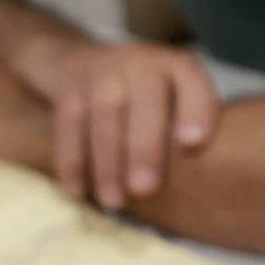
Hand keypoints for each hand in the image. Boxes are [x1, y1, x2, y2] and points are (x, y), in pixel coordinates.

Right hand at [49, 43, 217, 208]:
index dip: (195, 113)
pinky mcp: (68, 90)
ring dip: (107, 165)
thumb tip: (188, 169)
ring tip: (113, 202)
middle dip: (143, 150)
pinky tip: (78, 190)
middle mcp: (141, 64)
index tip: (192, 145)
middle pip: (145, 106)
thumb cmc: (141, 95)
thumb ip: (185, 127)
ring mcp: (101, 73)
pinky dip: (72, 161)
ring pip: (104, 119)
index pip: (193, 87)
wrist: (82, 62)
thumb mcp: (172, 96)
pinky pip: (69, 127)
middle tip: (145, 190)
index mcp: (177, 68)